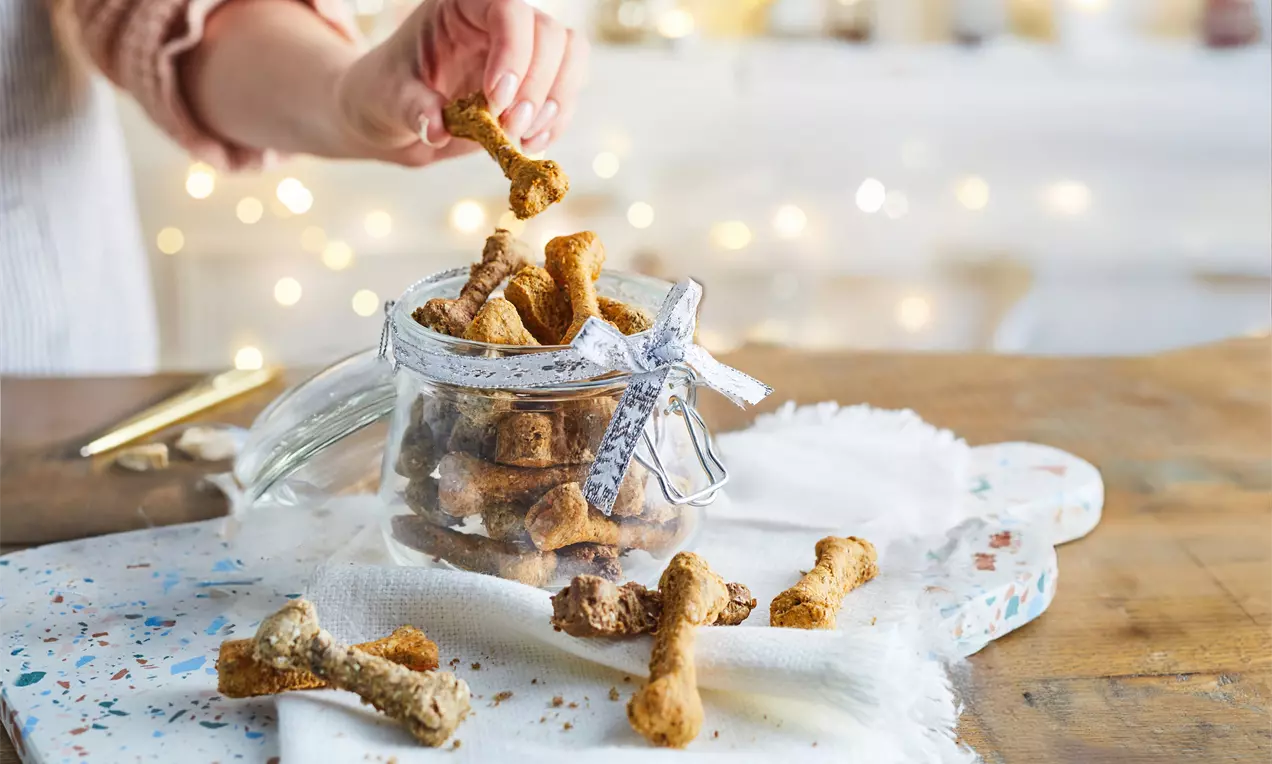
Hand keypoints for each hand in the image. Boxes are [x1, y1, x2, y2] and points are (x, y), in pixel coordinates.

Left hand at [336, 0, 588, 166]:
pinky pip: (566, 92)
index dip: (513, 52)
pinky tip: (530, 143)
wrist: (392, 116)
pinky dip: (556, 121)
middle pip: (550, 34)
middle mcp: (497, 22)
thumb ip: (413, 109)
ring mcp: (522, 50)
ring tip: (522, 136)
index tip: (497, 100)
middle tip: (509, 126)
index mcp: (460, 6)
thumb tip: (438, 128)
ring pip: (571, 56)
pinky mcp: (534, 82)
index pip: (508, 9)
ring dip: (556, 102)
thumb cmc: (385, 94)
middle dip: (538, 86)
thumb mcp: (387, 99)